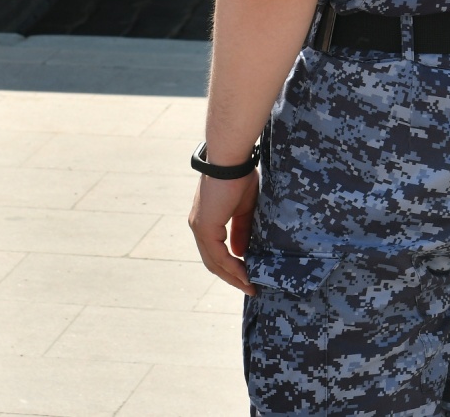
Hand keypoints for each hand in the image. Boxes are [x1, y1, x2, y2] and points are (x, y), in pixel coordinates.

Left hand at [189, 170, 258, 295]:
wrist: (231, 162)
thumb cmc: (239, 178)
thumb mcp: (244, 209)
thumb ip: (241, 231)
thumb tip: (240, 252)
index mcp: (206, 220)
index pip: (215, 251)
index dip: (231, 266)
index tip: (248, 276)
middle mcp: (199, 226)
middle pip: (212, 261)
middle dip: (231, 277)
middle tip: (249, 287)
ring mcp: (200, 227)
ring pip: (214, 262)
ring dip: (233, 276)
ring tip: (250, 286)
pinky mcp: (205, 227)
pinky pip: (219, 255)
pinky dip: (232, 267)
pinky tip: (245, 274)